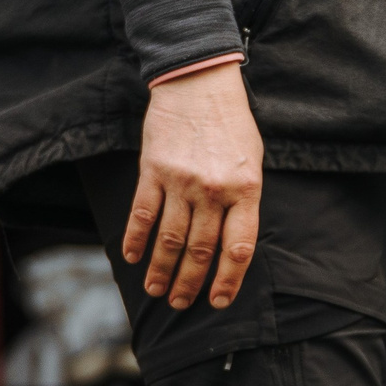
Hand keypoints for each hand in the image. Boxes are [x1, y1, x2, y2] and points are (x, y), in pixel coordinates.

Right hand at [125, 64, 263, 310]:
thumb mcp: (253, 164)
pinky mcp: (153, 169)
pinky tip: (132, 258)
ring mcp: (181, 181)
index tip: (218, 301)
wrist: (198, 82)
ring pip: (170, 238)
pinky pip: (143, 212)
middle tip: (180, 303)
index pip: (238, 249)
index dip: (228, 280)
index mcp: (246, 192)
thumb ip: (244, 202)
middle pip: (201, 249)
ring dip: (161, 268)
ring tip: (156, 291)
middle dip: (189, 282)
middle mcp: (214, 191)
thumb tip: (232, 244)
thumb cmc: (232, 126)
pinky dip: (136, 238)